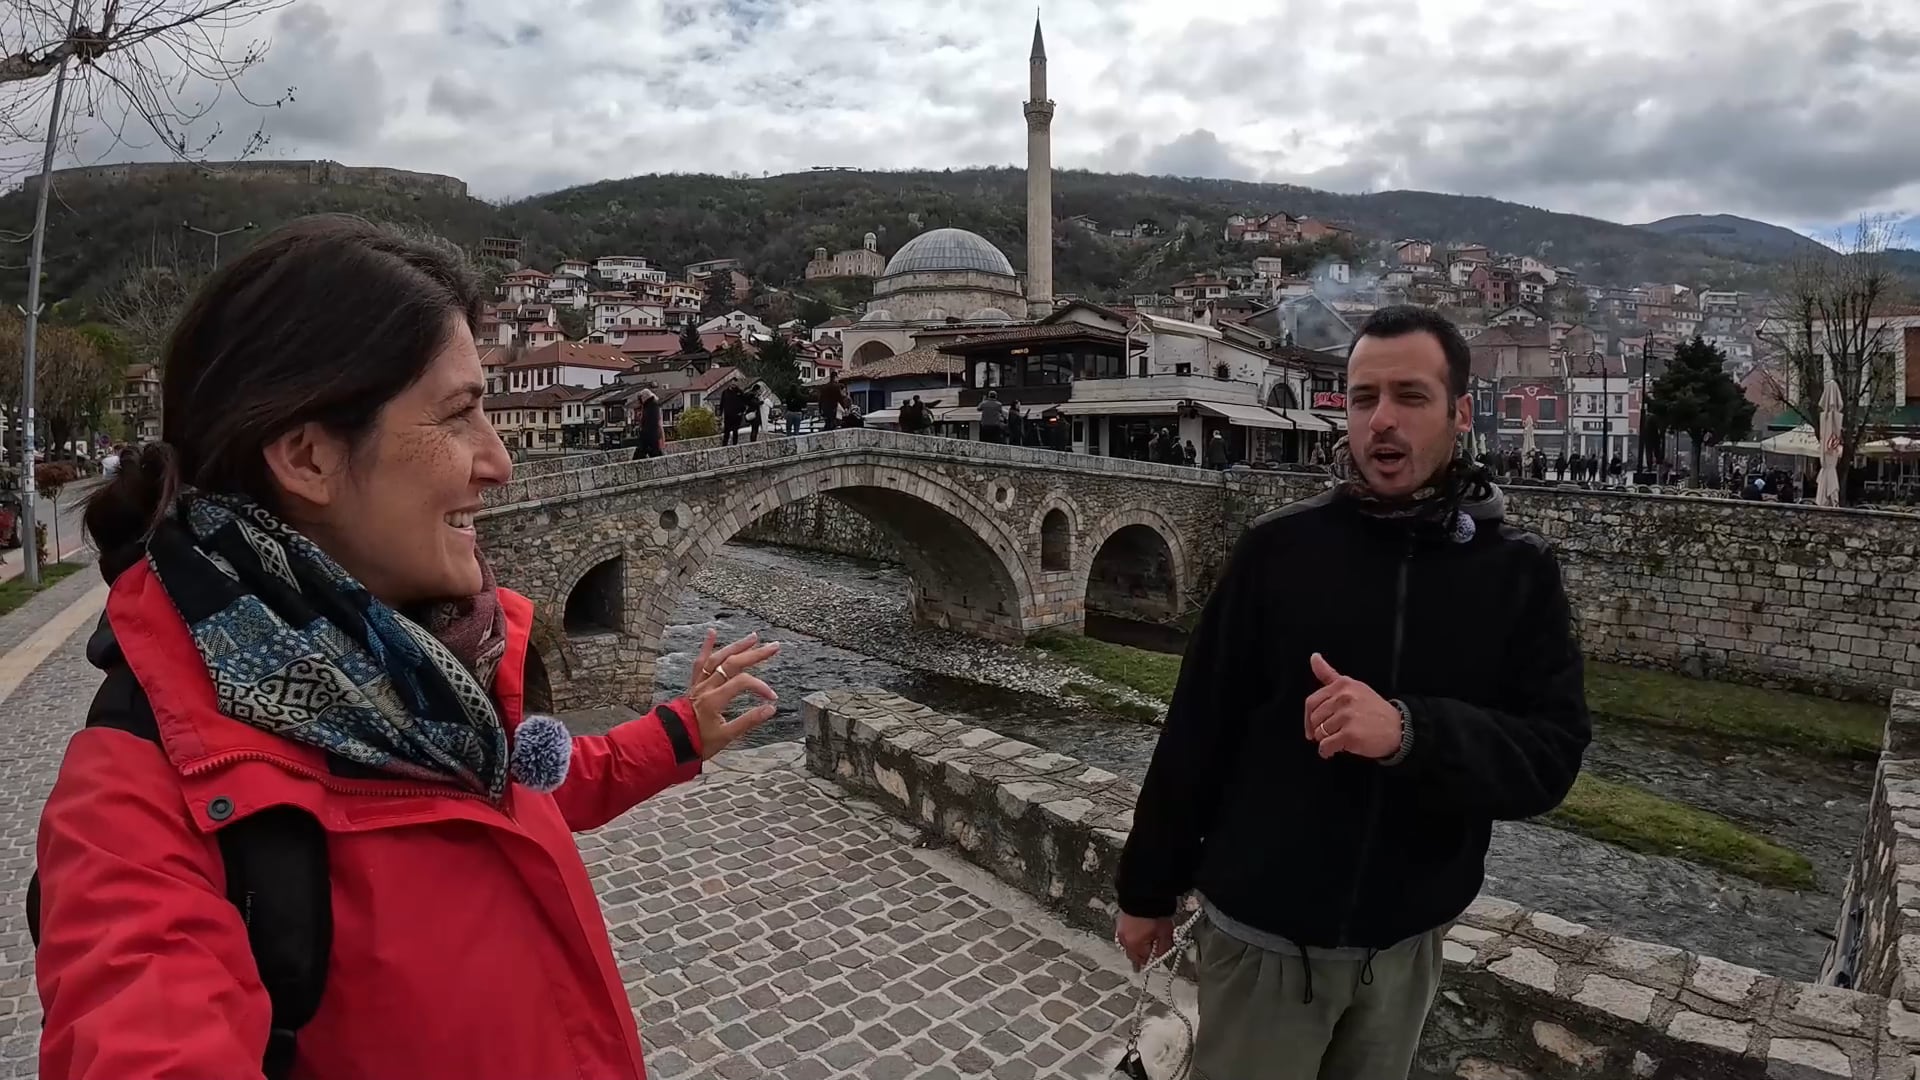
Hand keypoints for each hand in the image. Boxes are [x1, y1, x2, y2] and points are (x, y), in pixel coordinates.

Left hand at [688, 629, 781, 760]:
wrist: (670, 744)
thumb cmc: (697, 742)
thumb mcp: (726, 737)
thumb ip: (748, 721)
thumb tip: (770, 709)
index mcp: (714, 700)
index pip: (742, 683)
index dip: (760, 687)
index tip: (771, 697)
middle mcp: (706, 687)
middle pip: (732, 664)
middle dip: (755, 654)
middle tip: (774, 647)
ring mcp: (699, 684)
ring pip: (718, 659)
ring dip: (736, 646)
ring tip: (753, 637)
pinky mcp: (694, 685)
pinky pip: (700, 663)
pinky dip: (706, 647)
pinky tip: (712, 632)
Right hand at [1116, 913, 1173, 971]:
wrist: (1145, 893)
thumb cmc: (1154, 913)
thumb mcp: (1165, 933)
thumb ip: (1164, 947)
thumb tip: (1161, 956)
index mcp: (1135, 946)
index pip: (1143, 959)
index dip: (1151, 960)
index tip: (1155, 960)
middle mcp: (1124, 939)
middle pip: (1132, 954)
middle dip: (1140, 955)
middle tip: (1145, 957)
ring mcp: (1120, 929)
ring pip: (1127, 944)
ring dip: (1135, 945)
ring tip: (1142, 944)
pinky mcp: (1119, 919)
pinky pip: (1125, 933)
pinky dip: (1131, 935)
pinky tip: (1137, 932)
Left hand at [1304, 653, 1402, 759]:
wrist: (1398, 728)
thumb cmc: (1374, 709)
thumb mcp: (1354, 686)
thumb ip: (1329, 674)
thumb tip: (1314, 657)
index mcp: (1342, 685)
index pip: (1312, 702)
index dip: (1309, 717)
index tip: (1312, 726)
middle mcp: (1344, 698)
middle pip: (1314, 719)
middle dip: (1319, 729)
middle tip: (1333, 733)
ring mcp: (1347, 716)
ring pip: (1319, 733)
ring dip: (1326, 741)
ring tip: (1341, 739)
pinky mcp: (1350, 734)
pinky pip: (1325, 746)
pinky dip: (1327, 752)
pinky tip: (1335, 750)